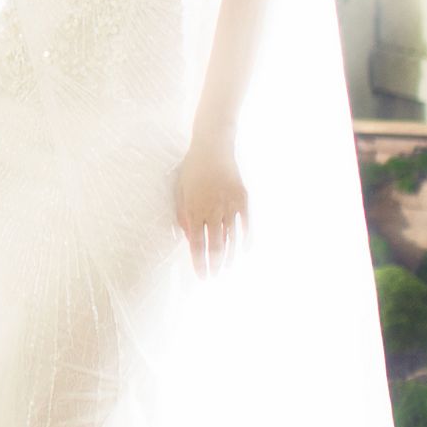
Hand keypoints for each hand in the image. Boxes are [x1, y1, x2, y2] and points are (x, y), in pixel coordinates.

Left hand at [176, 138, 247, 274]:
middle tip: (214, 278)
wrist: (213, 147)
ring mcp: (230, 205)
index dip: (199, 262)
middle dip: (214, 265)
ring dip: (230, 256)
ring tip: (227, 269)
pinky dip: (246, 240)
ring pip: (232, 238)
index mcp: (194, 209)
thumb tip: (189, 237)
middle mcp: (212, 209)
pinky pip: (247, 225)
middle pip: (215, 245)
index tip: (201, 276)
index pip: (197, 243)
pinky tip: (244, 252)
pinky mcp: (243, 199)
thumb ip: (183, 215)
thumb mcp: (180, 191)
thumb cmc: (192, 170)